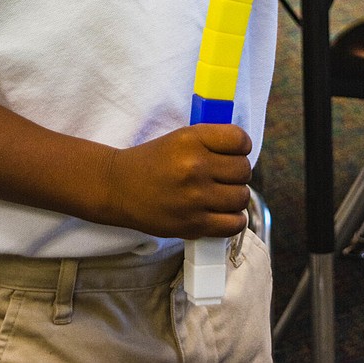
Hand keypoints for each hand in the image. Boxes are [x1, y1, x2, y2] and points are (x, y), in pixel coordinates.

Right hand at [102, 123, 251, 239]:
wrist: (119, 188)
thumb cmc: (151, 161)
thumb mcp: (179, 138)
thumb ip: (210, 141)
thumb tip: (243, 150)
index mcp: (191, 139)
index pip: (239, 140)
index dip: (241, 146)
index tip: (234, 151)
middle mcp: (195, 167)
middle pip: (244, 170)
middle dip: (237, 172)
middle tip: (224, 175)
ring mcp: (196, 198)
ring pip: (242, 197)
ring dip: (235, 196)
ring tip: (221, 194)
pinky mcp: (194, 225)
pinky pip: (234, 224)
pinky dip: (233, 219)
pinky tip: (222, 212)